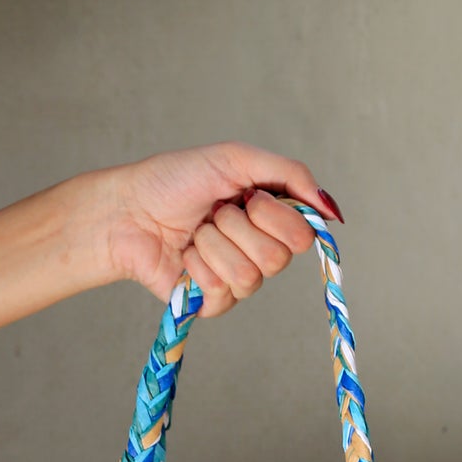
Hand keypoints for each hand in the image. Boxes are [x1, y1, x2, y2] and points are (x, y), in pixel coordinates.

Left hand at [94, 143, 343, 316]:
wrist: (128, 209)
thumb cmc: (176, 179)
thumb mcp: (237, 158)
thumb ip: (291, 174)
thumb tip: (332, 211)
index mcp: (270, 220)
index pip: (303, 236)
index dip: (274, 216)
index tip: (247, 197)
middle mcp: (259, 252)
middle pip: (279, 259)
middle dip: (239, 227)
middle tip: (215, 213)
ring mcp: (237, 281)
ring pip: (249, 275)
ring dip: (215, 243)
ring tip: (196, 232)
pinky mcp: (212, 303)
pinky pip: (222, 290)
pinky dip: (197, 264)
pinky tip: (184, 255)